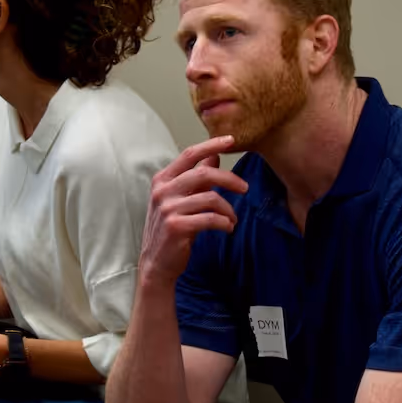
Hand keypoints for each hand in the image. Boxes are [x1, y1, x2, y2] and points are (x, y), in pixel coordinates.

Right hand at [140, 138, 247, 286]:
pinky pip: (210, 219)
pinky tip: (227, 228)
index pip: (189, 154)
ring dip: (229, 209)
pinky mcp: (176, 227)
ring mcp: (168, 208)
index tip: (231, 139)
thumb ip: (196, 179)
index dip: (211, 144)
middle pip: (204, 173)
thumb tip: (214, 156)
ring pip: (211, 198)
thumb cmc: (172, 228)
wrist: (157, 263)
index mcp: (163, 179)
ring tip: (232, 219)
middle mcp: (163, 191)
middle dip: (230, 179)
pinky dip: (224, 223)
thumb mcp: (181, 200)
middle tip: (244, 188)